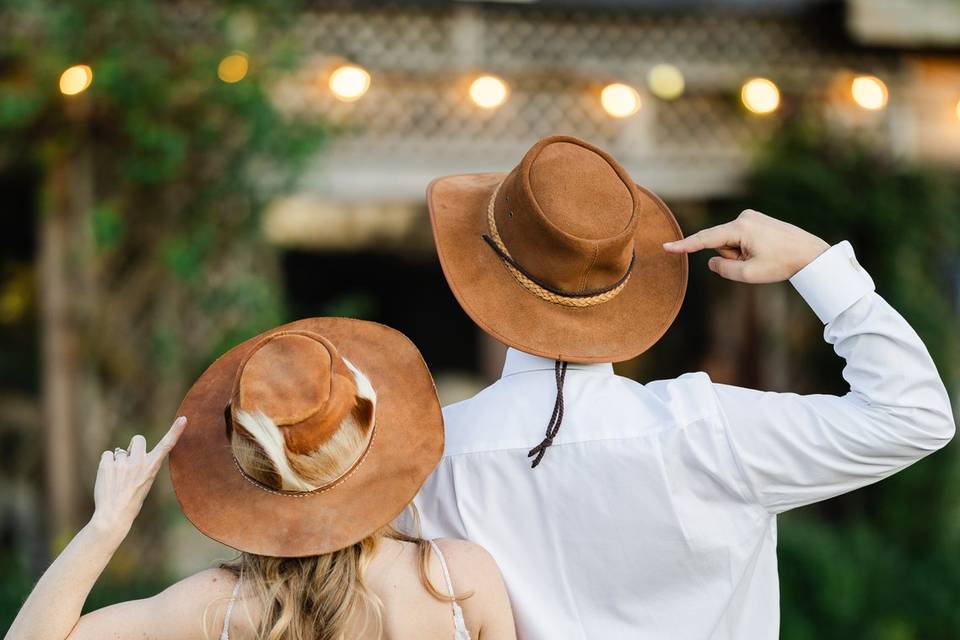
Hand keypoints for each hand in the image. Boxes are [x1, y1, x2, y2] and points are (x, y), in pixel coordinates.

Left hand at [90, 417, 187, 538]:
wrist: (114, 515)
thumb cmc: (131, 500)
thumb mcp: (145, 482)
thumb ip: (141, 465)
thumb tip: (127, 451)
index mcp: (152, 467)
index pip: (166, 446)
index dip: (175, 431)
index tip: (183, 418)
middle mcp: (139, 462)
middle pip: (138, 439)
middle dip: (134, 446)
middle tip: (129, 462)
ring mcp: (123, 463)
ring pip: (120, 451)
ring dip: (118, 461)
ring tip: (117, 479)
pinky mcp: (107, 465)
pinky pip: (107, 455)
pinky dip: (106, 464)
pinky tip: (108, 478)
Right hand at [663, 209, 829, 282]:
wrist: (811, 253)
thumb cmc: (782, 264)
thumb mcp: (749, 274)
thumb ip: (724, 269)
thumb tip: (712, 261)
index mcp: (740, 228)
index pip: (705, 239)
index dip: (684, 246)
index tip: (666, 247)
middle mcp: (743, 217)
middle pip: (720, 243)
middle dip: (732, 257)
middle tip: (757, 262)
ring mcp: (750, 217)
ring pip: (731, 242)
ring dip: (741, 254)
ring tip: (764, 256)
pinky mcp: (756, 220)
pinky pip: (740, 239)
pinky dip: (747, 249)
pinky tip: (766, 251)